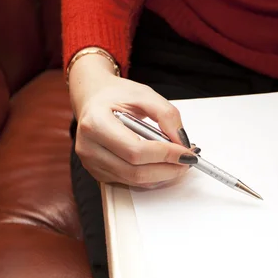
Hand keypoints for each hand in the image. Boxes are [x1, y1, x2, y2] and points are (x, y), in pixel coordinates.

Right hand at [68, 51, 197, 187]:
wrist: (93, 98)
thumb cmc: (115, 95)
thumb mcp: (144, 94)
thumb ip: (167, 115)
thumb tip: (182, 141)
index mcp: (96, 124)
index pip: (135, 151)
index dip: (165, 155)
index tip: (186, 152)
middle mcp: (89, 148)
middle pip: (135, 171)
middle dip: (168, 169)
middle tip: (188, 160)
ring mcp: (92, 164)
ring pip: (135, 181)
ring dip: (163, 175)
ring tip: (179, 161)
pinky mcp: (99, 174)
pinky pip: (131, 182)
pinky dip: (152, 176)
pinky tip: (163, 164)